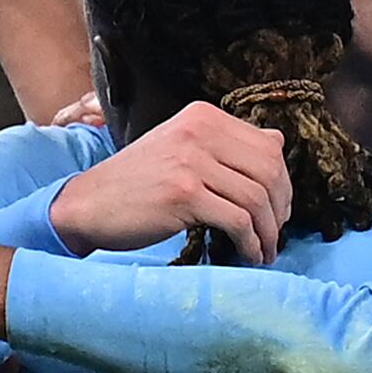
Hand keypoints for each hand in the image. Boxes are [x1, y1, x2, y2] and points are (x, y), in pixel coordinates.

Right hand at [48, 100, 290, 262]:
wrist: (89, 203)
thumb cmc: (138, 182)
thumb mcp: (182, 148)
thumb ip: (226, 144)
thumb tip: (278, 142)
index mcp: (204, 116)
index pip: (268, 147)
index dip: (282, 184)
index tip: (278, 210)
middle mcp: (200, 131)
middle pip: (269, 171)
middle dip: (280, 209)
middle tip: (275, 234)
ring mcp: (191, 161)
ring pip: (256, 198)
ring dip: (268, 232)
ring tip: (264, 251)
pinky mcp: (183, 193)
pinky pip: (237, 220)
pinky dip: (250, 242)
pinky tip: (248, 255)